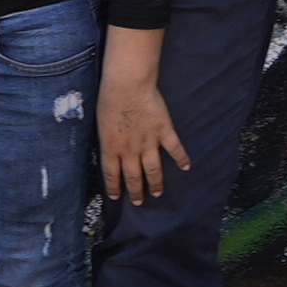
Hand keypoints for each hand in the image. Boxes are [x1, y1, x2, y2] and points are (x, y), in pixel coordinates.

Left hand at [95, 64, 188, 205]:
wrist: (127, 85)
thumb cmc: (109, 99)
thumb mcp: (100, 123)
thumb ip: (107, 138)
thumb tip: (109, 147)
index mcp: (111, 147)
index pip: (112, 174)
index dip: (114, 188)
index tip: (117, 197)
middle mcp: (130, 150)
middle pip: (133, 177)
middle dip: (136, 192)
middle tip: (138, 202)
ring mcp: (149, 142)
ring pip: (153, 170)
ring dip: (156, 183)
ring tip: (158, 193)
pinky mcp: (164, 131)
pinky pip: (174, 149)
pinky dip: (181, 158)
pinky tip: (186, 167)